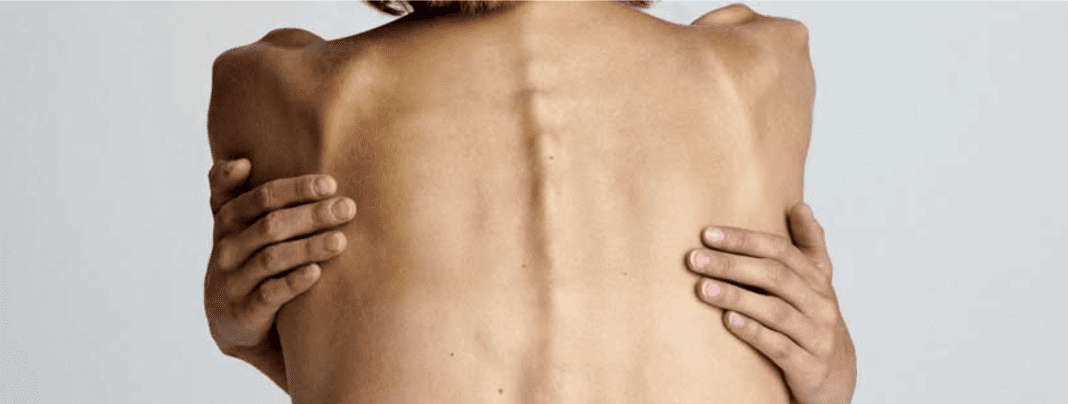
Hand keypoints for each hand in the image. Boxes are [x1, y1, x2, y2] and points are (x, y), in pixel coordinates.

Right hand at [204, 158, 356, 359]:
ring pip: (272, 259)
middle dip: (312, 215)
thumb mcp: (236, 224)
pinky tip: (316, 273)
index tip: (330, 184)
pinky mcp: (244, 312)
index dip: (294, 189)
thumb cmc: (246, 257)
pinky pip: (270, 294)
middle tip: (348, 209)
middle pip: (271, 225)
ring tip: (340, 240)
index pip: (261, 197)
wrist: (232, 320)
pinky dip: (293, 282)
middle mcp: (226, 247)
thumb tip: (242, 159)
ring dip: (309, 247)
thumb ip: (234, 190)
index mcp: (228, 219)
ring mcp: (233, 281)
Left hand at [685, 203, 855, 403]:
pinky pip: (780, 347)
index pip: (781, 250)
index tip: (707, 234)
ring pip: (775, 311)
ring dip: (736, 297)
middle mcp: (820, 304)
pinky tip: (729, 321)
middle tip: (694, 259)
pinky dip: (754, 332)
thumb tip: (799, 206)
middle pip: (775, 276)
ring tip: (702, 288)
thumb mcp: (817, 283)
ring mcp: (817, 335)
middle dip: (732, 265)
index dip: (745, 240)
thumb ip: (809, 246)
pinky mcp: (809, 366)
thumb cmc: (814, 321)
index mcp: (818, 280)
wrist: (838, 378)